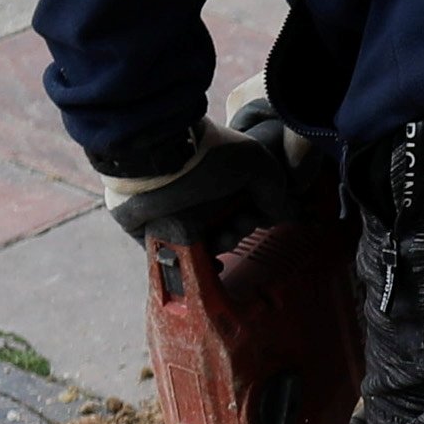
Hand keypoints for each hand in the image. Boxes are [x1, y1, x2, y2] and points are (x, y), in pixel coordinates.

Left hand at [106, 122, 305, 245]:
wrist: (156, 162)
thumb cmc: (207, 157)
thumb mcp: (255, 161)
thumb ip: (272, 187)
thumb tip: (273, 214)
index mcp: (216, 176)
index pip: (240, 203)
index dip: (253, 214)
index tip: (256, 216)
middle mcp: (194, 194)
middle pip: (223, 224)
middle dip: (237, 232)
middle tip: (235, 229)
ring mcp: (172, 214)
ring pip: (203, 242)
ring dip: (220, 248)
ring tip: (222, 242)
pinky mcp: (150, 233)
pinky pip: (174, 256)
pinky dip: (194, 265)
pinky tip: (211, 266)